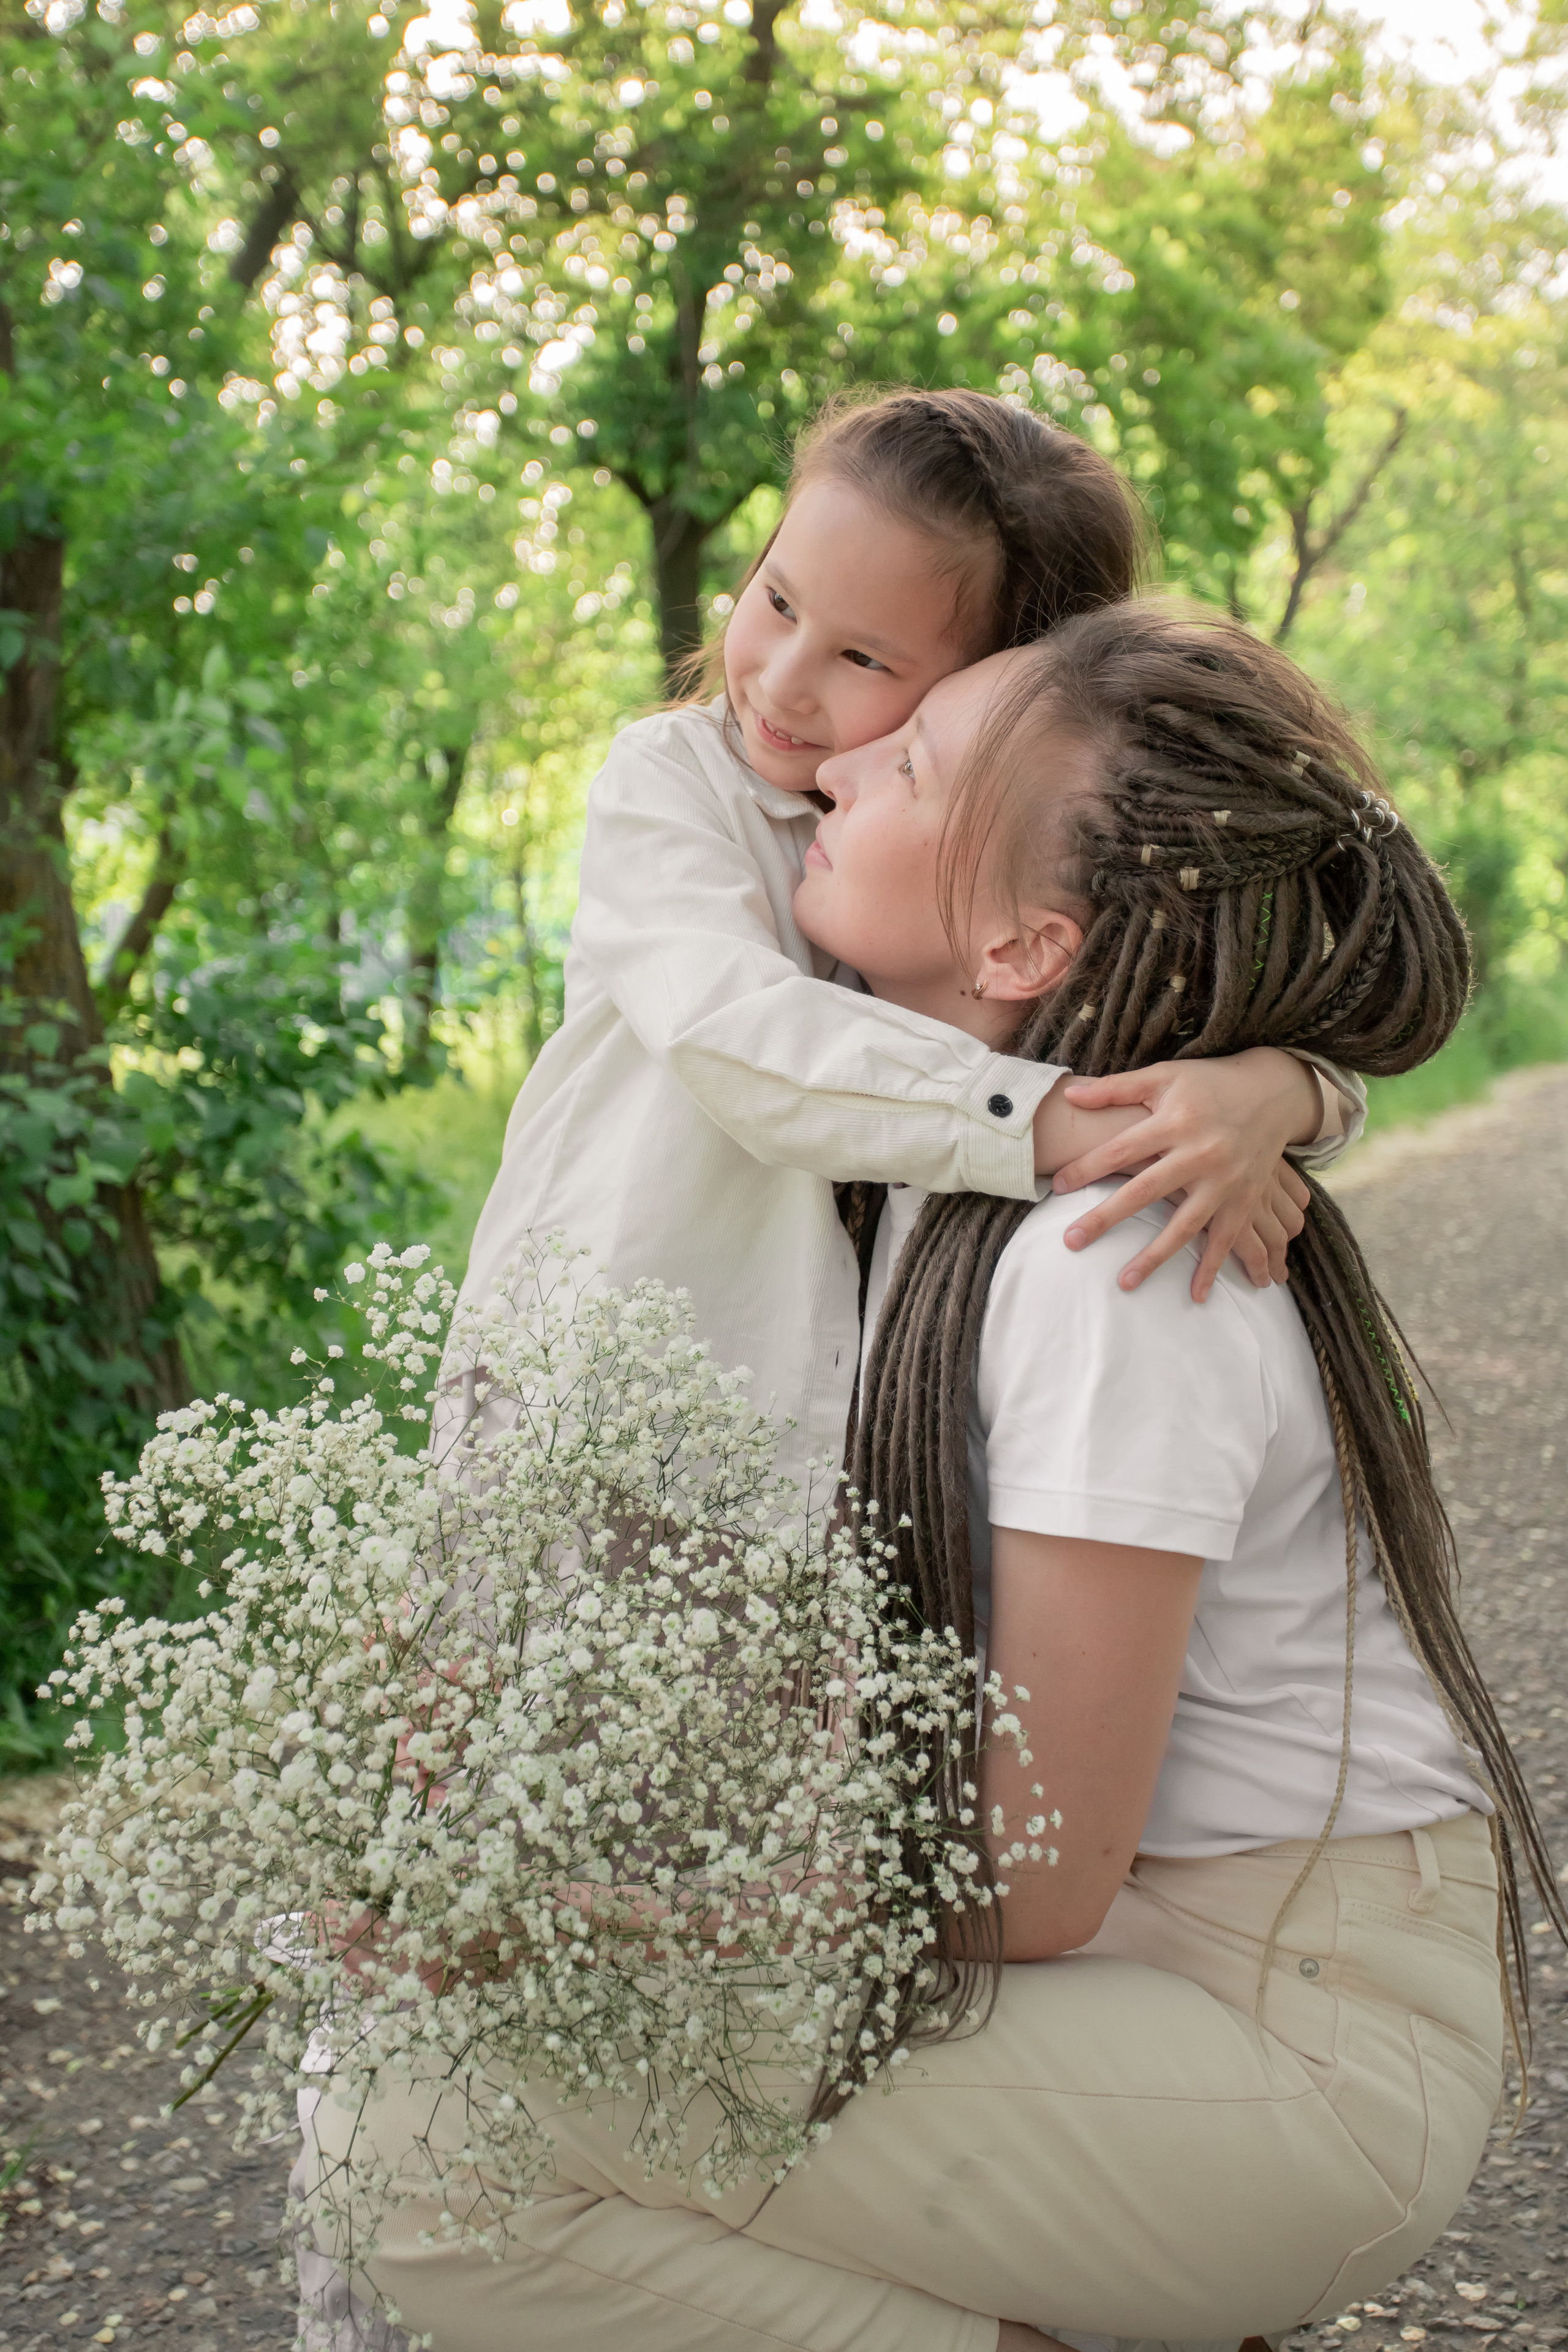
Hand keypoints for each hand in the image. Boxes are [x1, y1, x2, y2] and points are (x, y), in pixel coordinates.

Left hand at [1050, 1050, 1318, 1301]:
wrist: (1273, 1092)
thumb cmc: (1208, 1084)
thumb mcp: (1164, 1076)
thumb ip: (1116, 1088)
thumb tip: (1069, 1097)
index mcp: (1175, 1122)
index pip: (1121, 1149)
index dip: (1088, 1167)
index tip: (1059, 1186)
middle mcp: (1200, 1153)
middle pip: (1145, 1190)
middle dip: (1106, 1217)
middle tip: (1071, 1241)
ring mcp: (1225, 1181)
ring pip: (1184, 1225)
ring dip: (1154, 1256)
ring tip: (1123, 1283)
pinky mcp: (1245, 1199)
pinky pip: (1226, 1240)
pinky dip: (1212, 1269)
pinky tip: (1195, 1296)